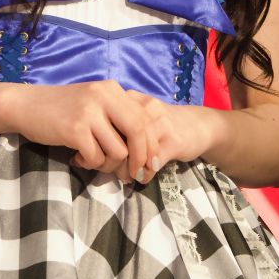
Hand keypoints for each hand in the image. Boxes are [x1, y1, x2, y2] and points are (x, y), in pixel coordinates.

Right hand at [6, 80, 161, 181]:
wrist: (25, 105)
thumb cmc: (63, 109)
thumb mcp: (94, 103)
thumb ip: (118, 117)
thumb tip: (145, 151)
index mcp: (112, 89)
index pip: (145, 119)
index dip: (151, 146)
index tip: (149, 165)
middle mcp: (103, 96)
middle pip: (139, 133)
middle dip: (139, 160)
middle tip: (132, 176)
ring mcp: (89, 112)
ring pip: (118, 151)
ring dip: (108, 164)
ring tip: (93, 159)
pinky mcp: (74, 129)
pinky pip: (96, 157)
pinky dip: (90, 163)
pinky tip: (78, 157)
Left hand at [76, 90, 217, 183]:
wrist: (200, 125)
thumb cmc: (161, 126)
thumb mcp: (134, 122)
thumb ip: (111, 134)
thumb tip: (78, 159)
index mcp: (130, 100)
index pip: (102, 124)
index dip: (93, 146)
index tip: (89, 161)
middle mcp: (143, 108)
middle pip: (114, 139)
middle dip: (108, 162)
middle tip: (109, 173)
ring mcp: (159, 123)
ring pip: (131, 152)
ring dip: (125, 170)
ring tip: (126, 178)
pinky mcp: (174, 140)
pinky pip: (151, 162)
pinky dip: (144, 175)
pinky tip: (142, 178)